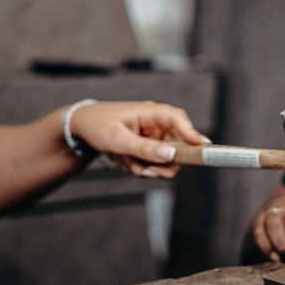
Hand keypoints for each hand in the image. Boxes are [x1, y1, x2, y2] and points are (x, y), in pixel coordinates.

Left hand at [69, 100, 207, 178]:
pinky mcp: (149, 148)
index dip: (193, 134)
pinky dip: (139, 168)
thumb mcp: (118, 140)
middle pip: (178, 148)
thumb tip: (171, 155)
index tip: (204, 148)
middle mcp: (158, 124)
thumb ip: (144, 148)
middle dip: (161, 164)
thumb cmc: (98, 126)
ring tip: (126, 162)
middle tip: (144, 171)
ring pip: (166, 161)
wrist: (81, 129)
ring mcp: (154, 137)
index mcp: (152, 113)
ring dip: (146, 168)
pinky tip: (124, 161)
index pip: (179, 120)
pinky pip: (154, 165)